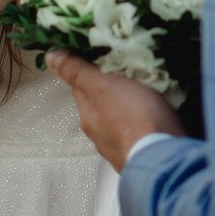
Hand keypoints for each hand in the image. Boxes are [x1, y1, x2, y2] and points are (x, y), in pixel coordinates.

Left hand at [46, 53, 183, 171]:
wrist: (164, 160)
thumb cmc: (133, 118)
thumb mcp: (103, 86)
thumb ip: (78, 72)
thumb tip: (50, 57)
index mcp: (88, 116)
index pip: (81, 86)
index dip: (89, 69)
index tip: (104, 55)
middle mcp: (99, 135)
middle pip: (100, 103)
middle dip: (111, 88)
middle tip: (128, 70)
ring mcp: (120, 147)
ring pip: (119, 118)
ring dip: (127, 106)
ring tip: (145, 91)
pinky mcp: (140, 155)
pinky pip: (138, 131)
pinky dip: (142, 121)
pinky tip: (153, 115)